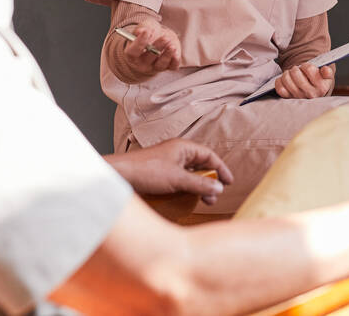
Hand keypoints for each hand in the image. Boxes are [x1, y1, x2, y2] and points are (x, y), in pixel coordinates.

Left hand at [105, 138, 233, 202]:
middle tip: (214, 197)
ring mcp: (168, 164)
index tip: (229, 182)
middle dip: (210, 181)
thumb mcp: (178, 179)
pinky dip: (186, 189)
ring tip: (203, 201)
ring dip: (198, 187)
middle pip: (201, 166)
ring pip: (190, 174)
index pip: (209, 155)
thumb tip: (219, 188)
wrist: (120, 175)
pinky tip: (187, 199)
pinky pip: (179, 180)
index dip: (221, 168)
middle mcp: (177, 153)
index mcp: (184, 147)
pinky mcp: (160, 174)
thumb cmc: (147, 171)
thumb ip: (200, 184)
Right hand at [119, 19, 180, 76]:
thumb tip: (141, 31)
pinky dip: (175, 59)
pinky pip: (172, 66)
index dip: (140, 42)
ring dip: (167, 54)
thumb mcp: (143, 28)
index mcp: (132, 54)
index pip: (133, 52)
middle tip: (165, 38)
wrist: (158, 39)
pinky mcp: (168, 66)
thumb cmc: (148, 34)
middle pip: (149, 58)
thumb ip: (142, 28)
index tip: (146, 31)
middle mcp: (142, 64)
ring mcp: (155, 67)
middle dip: (158, 46)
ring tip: (172, 45)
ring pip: (161, 64)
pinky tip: (176, 51)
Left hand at [274, 62, 334, 98]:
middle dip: (295, 68)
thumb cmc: (319, 81)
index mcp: (322, 87)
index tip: (308, 68)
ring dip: (287, 73)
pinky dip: (280, 81)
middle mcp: (310, 94)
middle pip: (295, 73)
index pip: (310, 69)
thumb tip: (325, 70)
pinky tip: (285, 80)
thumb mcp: (327, 76)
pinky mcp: (288, 98)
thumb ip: (327, 72)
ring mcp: (298, 97)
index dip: (306, 66)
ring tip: (291, 74)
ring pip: (286, 79)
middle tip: (297, 70)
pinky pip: (279, 87)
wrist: (313, 92)